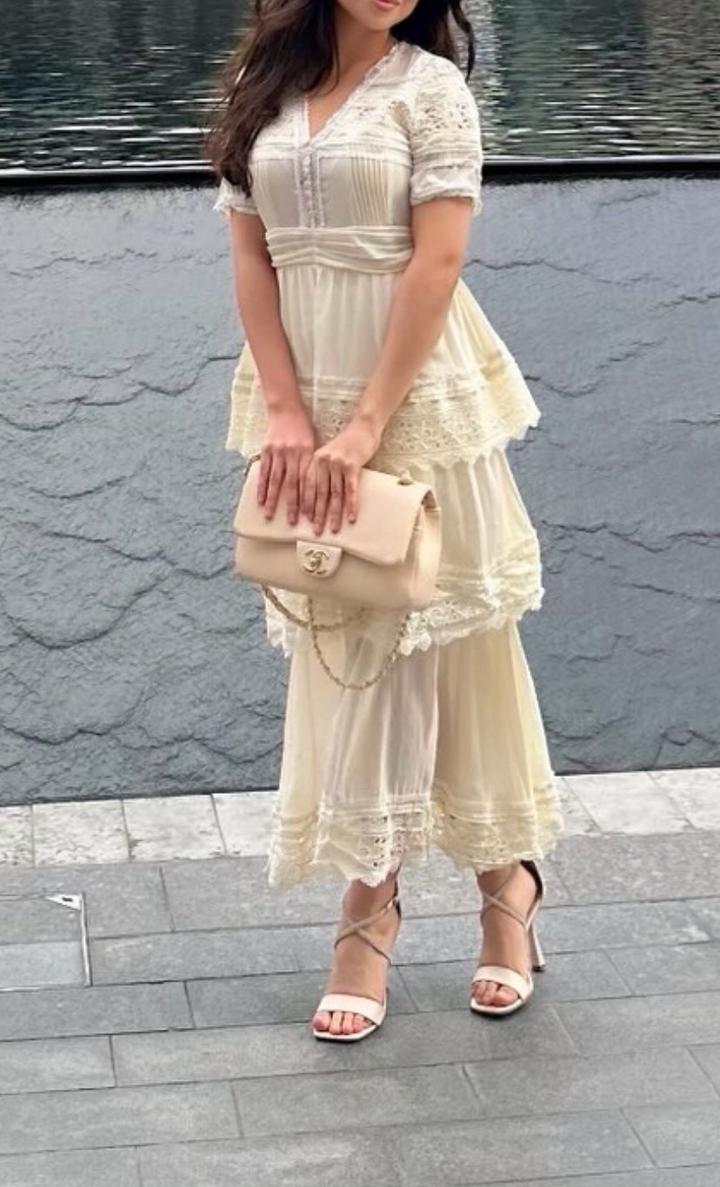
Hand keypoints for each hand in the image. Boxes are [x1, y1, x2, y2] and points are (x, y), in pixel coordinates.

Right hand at [257, 403, 316, 524]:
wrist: (286, 408)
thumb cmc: (303, 428)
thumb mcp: (314, 443)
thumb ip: (313, 463)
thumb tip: (318, 486)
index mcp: (307, 453)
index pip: (308, 481)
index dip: (308, 499)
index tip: (309, 516)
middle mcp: (293, 454)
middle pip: (292, 484)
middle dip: (292, 505)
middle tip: (292, 523)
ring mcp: (278, 452)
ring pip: (276, 480)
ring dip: (273, 500)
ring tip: (269, 516)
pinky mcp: (266, 451)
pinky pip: (263, 472)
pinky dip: (261, 487)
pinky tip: (260, 500)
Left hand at [302, 415, 381, 534]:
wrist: (363, 427)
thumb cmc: (347, 443)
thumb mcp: (329, 454)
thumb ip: (321, 470)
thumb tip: (318, 495)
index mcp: (314, 459)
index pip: (306, 486)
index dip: (305, 504)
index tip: (304, 519)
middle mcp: (323, 462)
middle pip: (319, 493)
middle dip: (317, 514)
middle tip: (316, 531)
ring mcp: (337, 464)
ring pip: (334, 494)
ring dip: (334, 514)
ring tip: (334, 529)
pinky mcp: (352, 466)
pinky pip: (350, 489)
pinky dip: (351, 505)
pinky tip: (351, 517)